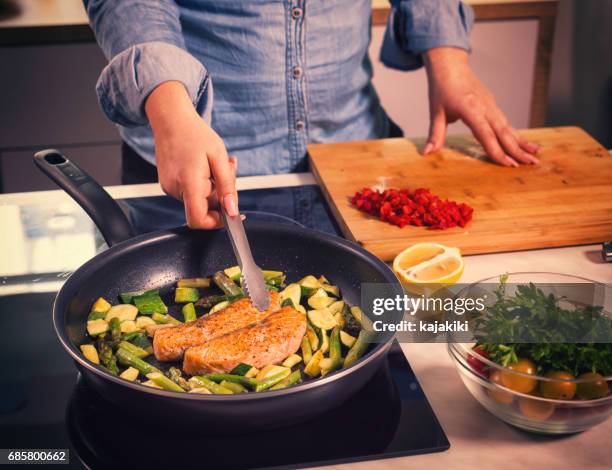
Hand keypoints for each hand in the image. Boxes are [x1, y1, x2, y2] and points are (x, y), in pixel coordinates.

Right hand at [145, 81, 237, 227]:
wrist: (171, 119)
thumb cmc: (195, 134)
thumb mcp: (219, 157)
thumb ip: (226, 186)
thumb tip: (232, 211)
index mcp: (188, 183)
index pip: (198, 220)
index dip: (216, 223)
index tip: (230, 213)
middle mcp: (175, 189)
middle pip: (204, 208)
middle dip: (221, 194)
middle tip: (229, 168)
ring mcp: (169, 187)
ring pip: (200, 198)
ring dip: (214, 186)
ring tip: (217, 162)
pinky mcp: (168, 184)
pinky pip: (192, 191)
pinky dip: (204, 182)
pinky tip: (206, 164)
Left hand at [423, 47, 539, 166]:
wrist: (450, 65)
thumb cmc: (441, 88)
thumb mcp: (435, 112)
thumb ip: (435, 134)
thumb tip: (427, 153)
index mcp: (470, 109)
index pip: (485, 134)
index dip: (497, 150)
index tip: (508, 164)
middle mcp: (485, 107)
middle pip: (504, 132)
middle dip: (518, 150)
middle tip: (532, 164)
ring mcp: (491, 105)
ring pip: (508, 127)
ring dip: (522, 142)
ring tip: (536, 156)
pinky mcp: (493, 105)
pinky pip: (506, 122)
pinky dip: (517, 134)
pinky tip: (525, 143)